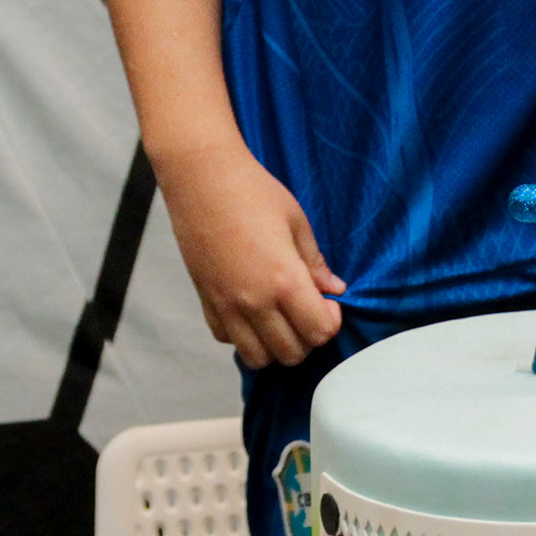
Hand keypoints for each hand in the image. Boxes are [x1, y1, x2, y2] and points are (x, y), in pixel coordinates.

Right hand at [156, 144, 347, 368]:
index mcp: (284, 281)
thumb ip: (315, 263)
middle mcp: (254, 302)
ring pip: (258, 357)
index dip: (331, 322)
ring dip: (275, 345)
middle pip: (291, 353)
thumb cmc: (253, 192)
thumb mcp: (296, 222)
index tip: (328, 303)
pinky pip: (227, 339)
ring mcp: (226, 305)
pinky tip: (251, 311)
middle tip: (307, 311)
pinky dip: (243, 335)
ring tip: (281, 318)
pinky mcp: (206, 301)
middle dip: (307, 339)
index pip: (319, 332)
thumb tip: (334, 289)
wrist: (202, 178)